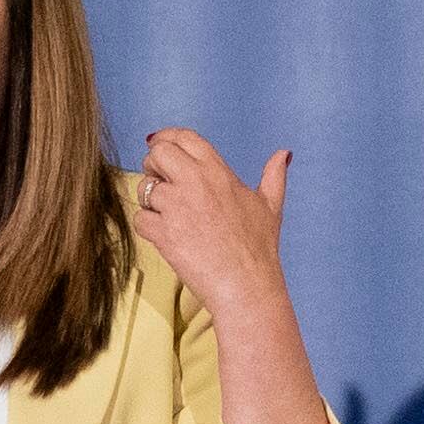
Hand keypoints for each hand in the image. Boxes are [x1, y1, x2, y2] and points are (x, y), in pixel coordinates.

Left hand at [133, 128, 290, 312]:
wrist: (247, 286)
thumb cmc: (259, 250)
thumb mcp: (270, 206)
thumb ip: (274, 175)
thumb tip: (283, 154)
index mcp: (219, 172)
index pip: (184, 137)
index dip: (167, 138)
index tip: (161, 149)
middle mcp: (196, 183)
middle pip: (157, 154)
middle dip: (153, 166)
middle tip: (160, 183)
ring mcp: (178, 207)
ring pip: (144, 188)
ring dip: (150, 202)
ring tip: (168, 217)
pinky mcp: (164, 233)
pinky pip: (140, 219)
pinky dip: (148, 228)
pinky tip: (166, 237)